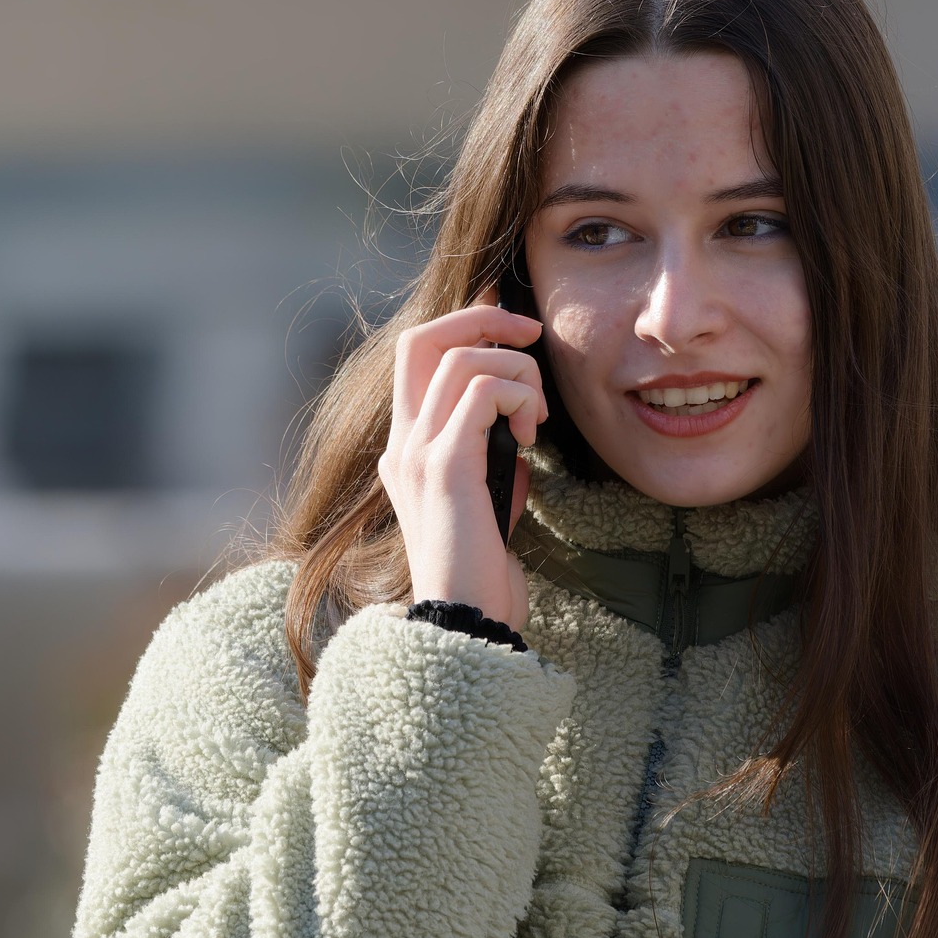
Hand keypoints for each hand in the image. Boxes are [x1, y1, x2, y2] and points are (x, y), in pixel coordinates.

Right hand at [379, 296, 544, 630]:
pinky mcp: (444, 463)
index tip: (515, 324)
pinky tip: (529, 437)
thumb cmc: (485, 565)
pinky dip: (518, 398)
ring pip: (464, 358)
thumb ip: (494, 451)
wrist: (468, 619)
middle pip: (424, 337)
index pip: (418, 353)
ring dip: (517, 371)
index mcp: (407, 445)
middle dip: (484, 318)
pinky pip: (484, 391)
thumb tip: (521, 413)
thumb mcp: (492, 495)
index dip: (465, 320)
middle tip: (531, 334)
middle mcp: (402, 440)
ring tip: (535, 418)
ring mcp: (416, 450)